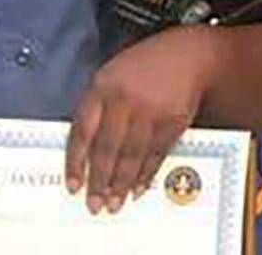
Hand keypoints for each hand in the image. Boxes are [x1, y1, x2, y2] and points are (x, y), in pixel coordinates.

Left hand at [64, 25, 218, 213]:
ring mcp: (149, 112)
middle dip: (99, 181)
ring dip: (121, 184)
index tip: (72, 185)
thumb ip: (97, 106)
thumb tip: (85, 148)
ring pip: (131, 156)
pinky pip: (155, 154)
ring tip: (114, 204)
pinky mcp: (172, 122)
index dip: (76, 162)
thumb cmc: (144, 66)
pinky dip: (146, 174)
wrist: (188, 55)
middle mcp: (123, 100)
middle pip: (107, 148)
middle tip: (94, 205)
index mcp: (101, 87)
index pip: (82, 131)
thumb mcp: (111, 75)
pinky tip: (137, 188)